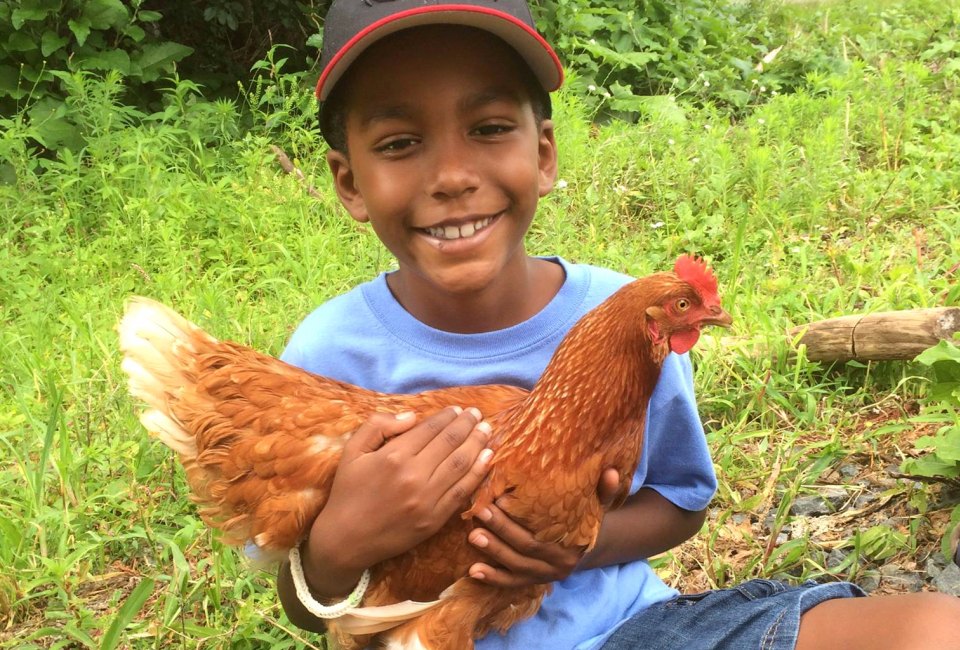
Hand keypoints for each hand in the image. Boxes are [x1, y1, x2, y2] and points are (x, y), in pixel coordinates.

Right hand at [303, 407, 492, 593]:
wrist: (346, 540)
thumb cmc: (348, 492)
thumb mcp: (352, 451)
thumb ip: (377, 426)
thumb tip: (411, 416)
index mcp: (393, 456)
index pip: (430, 429)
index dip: (447, 416)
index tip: (457, 409)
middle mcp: (413, 475)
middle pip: (450, 443)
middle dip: (467, 425)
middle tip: (477, 414)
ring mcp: (427, 499)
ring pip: (461, 465)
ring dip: (478, 444)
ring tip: (486, 430)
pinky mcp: (435, 519)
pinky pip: (462, 492)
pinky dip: (478, 473)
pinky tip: (487, 458)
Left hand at [467, 468, 620, 587]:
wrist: (585, 546)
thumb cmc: (585, 518)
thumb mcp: (598, 505)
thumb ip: (605, 492)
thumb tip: (613, 472)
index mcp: (572, 545)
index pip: (541, 535)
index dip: (519, 522)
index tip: (499, 500)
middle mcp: (558, 565)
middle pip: (525, 549)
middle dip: (500, 531)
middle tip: (480, 511)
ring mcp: (543, 576)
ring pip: (515, 567)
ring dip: (493, 552)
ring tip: (473, 535)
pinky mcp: (531, 583)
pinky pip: (511, 584)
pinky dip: (492, 578)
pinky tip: (473, 570)